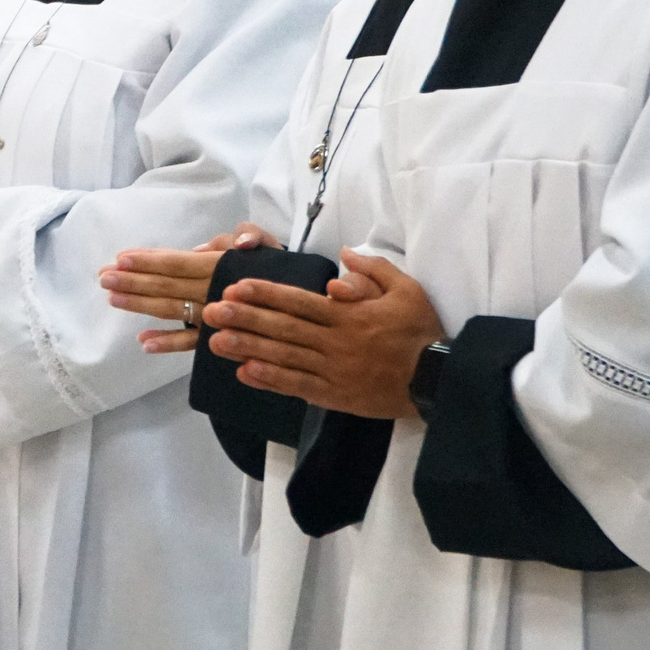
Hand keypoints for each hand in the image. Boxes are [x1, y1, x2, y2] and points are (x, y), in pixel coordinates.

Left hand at [102, 221, 274, 353]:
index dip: (149, 260)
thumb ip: (243, 236)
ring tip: (113, 299)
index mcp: (221, 265)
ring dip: (141, 306)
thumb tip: (208, 247)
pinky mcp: (219, 336)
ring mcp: (215, 317)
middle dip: (134, 281)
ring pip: (173, 311)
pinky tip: (143, 343)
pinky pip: (192, 343)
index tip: (120, 258)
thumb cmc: (276, 265)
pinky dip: (168, 343)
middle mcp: (214, 291)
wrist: (302, 300)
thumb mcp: (264, 242)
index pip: (178, 262)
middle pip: (168, 286)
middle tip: (103, 277)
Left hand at [200, 249, 444, 418]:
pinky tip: (245, 372)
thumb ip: (373, 270)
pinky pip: (297, 386)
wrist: (438, 380)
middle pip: (283, 328)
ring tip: (215, 341)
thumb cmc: (421, 332)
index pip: (298, 302)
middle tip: (211, 310)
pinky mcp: (334, 395)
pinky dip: (270, 380)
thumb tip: (343, 254)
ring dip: (247, 348)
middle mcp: (334, 342)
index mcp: (348, 315)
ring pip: (283, 358)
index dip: (265, 293)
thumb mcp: (406, 290)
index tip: (236, 286)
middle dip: (245, 318)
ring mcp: (332, 371)